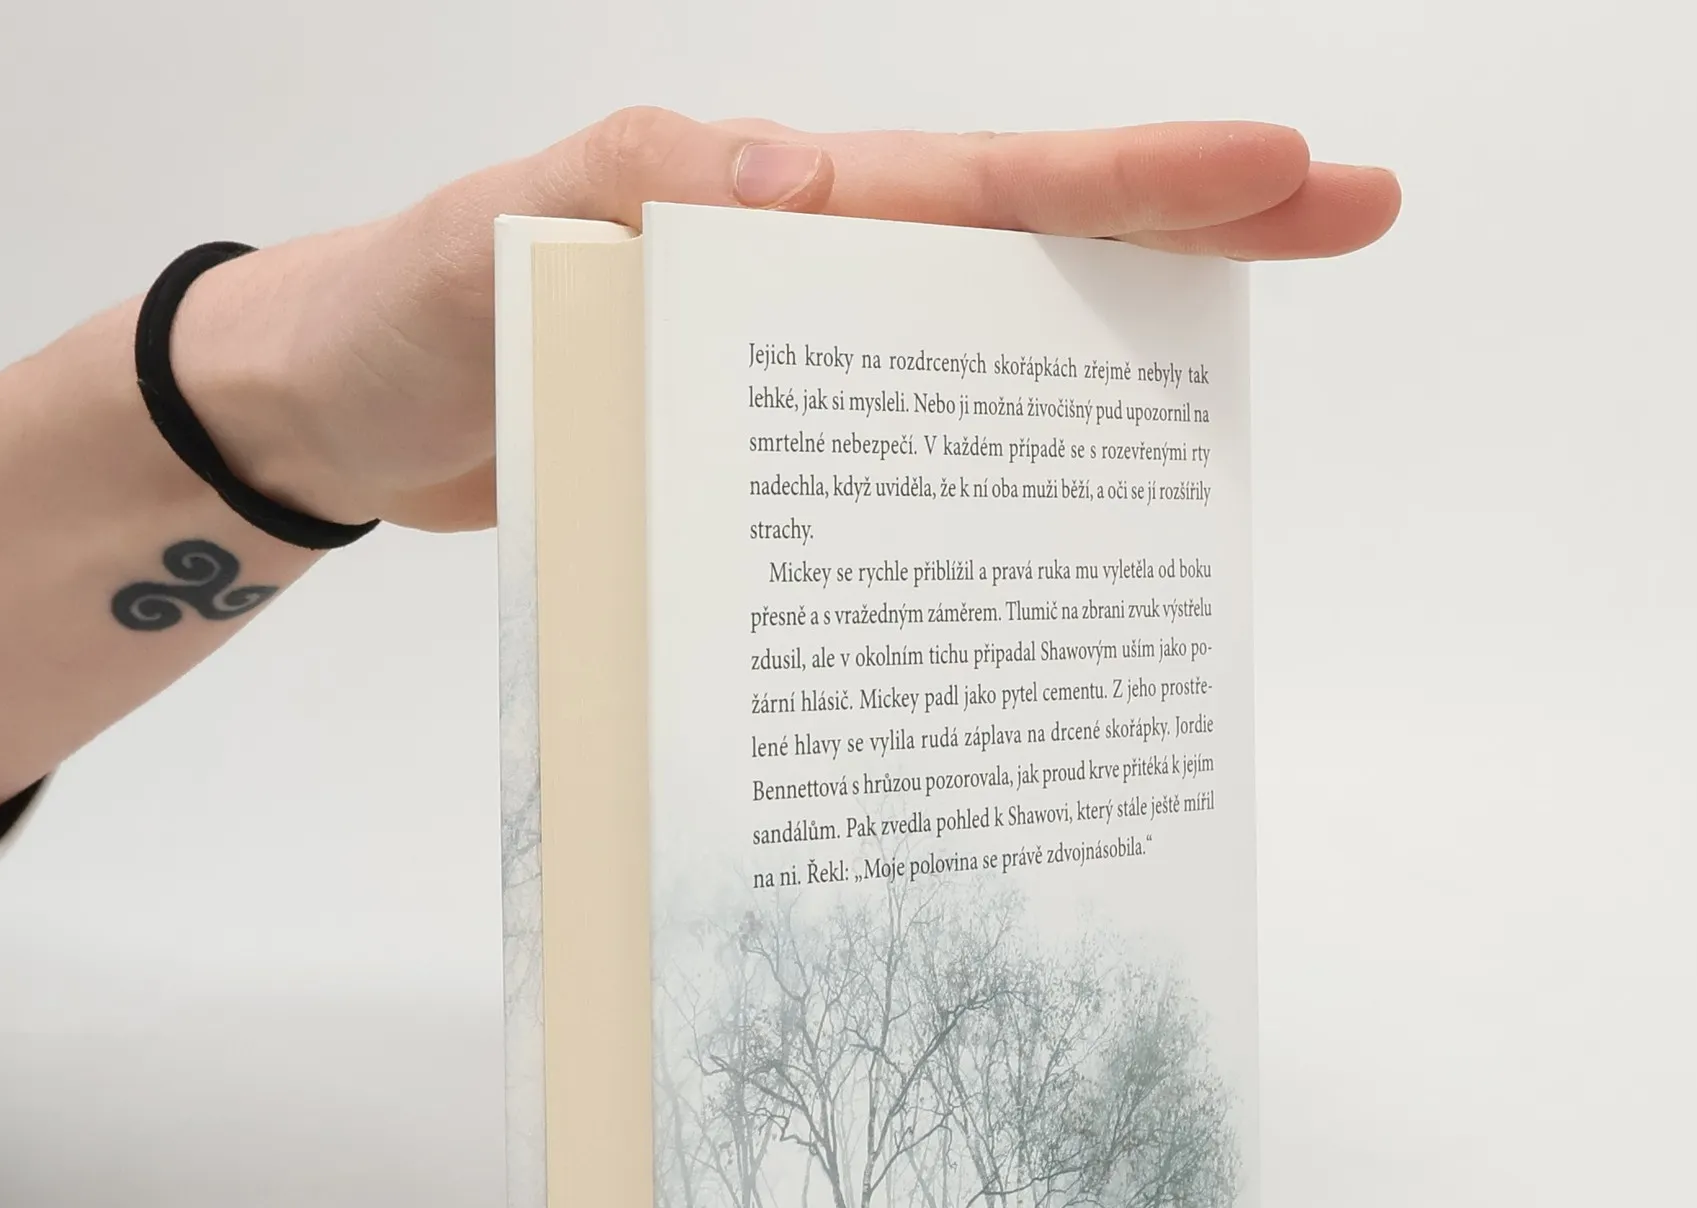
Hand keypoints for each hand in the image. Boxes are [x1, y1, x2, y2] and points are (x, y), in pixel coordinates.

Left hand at [175, 109, 1399, 534]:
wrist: (349, 419)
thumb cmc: (412, 313)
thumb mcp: (501, 234)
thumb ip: (632, 190)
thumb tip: (809, 187)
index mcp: (780, 212)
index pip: (983, 183)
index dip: (1133, 179)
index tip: (1283, 165)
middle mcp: (815, 284)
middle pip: (1031, 258)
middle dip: (1190, 239)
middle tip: (1347, 218)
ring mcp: (801, 386)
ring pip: (985, 372)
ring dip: (1107, 380)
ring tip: (1229, 411)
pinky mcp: (772, 478)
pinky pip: (903, 478)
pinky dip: (983, 501)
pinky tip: (1048, 553)